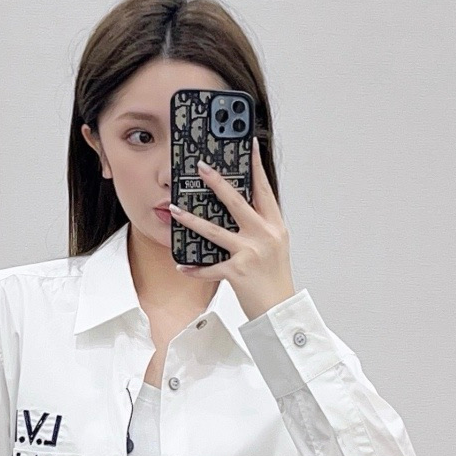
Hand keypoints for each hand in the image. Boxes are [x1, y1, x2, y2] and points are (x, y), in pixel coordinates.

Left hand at [168, 135, 296, 320]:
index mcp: (274, 226)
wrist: (280, 310)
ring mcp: (250, 252)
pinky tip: (182, 266)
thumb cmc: (275, 279)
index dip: (255, 166)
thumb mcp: (274, 246)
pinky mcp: (237, 271)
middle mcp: (264, 235)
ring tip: (175, 209)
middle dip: (217, 182)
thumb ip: (260, 227)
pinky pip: (210, 267)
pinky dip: (195, 269)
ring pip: (215, 230)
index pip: (263, 189)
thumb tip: (241, 209)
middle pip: (237, 202)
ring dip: (192, 219)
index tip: (247, 144)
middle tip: (201, 168)